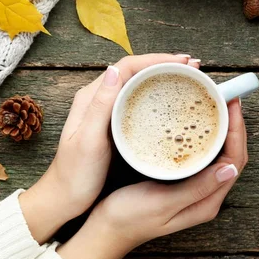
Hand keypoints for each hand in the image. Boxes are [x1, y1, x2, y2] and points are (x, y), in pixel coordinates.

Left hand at [19, 54, 199, 242]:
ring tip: (187, 77)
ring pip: (138, 84)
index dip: (155, 60)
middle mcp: (99, 99)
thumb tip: (114, 71)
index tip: (181, 62)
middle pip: (134, 71)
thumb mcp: (87, 140)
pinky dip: (157, 96)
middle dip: (164, 65)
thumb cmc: (75, 174)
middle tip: (192, 67)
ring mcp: (107, 112)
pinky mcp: (114, 125)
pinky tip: (171, 101)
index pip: (126, 67)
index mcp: (91, 98)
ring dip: (162, 78)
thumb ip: (100, 106)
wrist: (65, 198)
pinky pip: (138, 102)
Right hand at [57, 100, 247, 258]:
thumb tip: (230, 168)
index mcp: (207, 202)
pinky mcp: (181, 181)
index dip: (237, 130)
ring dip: (221, 128)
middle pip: (231, 154)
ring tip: (216, 104)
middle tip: (226, 97)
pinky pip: (201, 154)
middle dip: (233, 125)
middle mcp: (206, 195)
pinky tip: (195, 121)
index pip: (235, 160)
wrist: (105, 229)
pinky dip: (204, 135)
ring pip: (218, 153)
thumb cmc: (130, 218)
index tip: (232, 104)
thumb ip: (197, 188)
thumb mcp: (163, 202)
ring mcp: (194, 188)